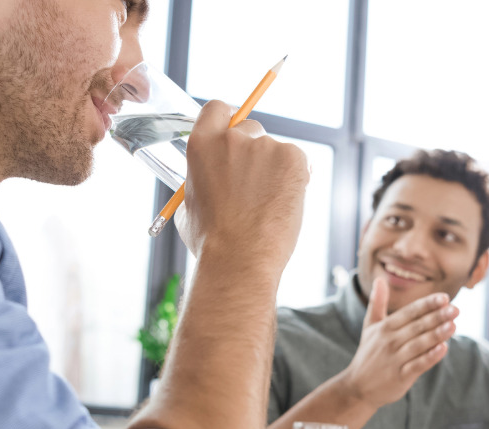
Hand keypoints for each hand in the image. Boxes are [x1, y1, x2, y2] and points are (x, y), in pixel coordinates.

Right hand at [178, 100, 308, 273]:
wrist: (239, 259)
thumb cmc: (211, 242)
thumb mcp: (189, 205)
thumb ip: (201, 181)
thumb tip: (210, 180)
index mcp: (201, 144)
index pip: (216, 109)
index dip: (227, 119)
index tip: (234, 130)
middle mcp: (233, 138)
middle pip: (250, 128)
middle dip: (254, 150)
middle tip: (257, 183)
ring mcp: (265, 146)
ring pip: (276, 151)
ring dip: (275, 171)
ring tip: (268, 207)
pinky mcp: (293, 157)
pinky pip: (298, 162)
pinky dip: (296, 179)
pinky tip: (284, 205)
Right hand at [338, 277, 457, 408]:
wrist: (357, 387)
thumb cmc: (368, 354)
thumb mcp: (369, 326)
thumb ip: (377, 303)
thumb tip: (379, 279)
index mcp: (385, 327)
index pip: (409, 312)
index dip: (427, 304)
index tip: (444, 297)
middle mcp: (389, 341)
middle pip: (417, 326)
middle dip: (437, 317)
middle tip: (456, 309)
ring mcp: (394, 359)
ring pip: (418, 344)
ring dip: (436, 335)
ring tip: (453, 326)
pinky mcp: (399, 376)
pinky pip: (417, 365)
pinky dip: (430, 357)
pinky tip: (443, 349)